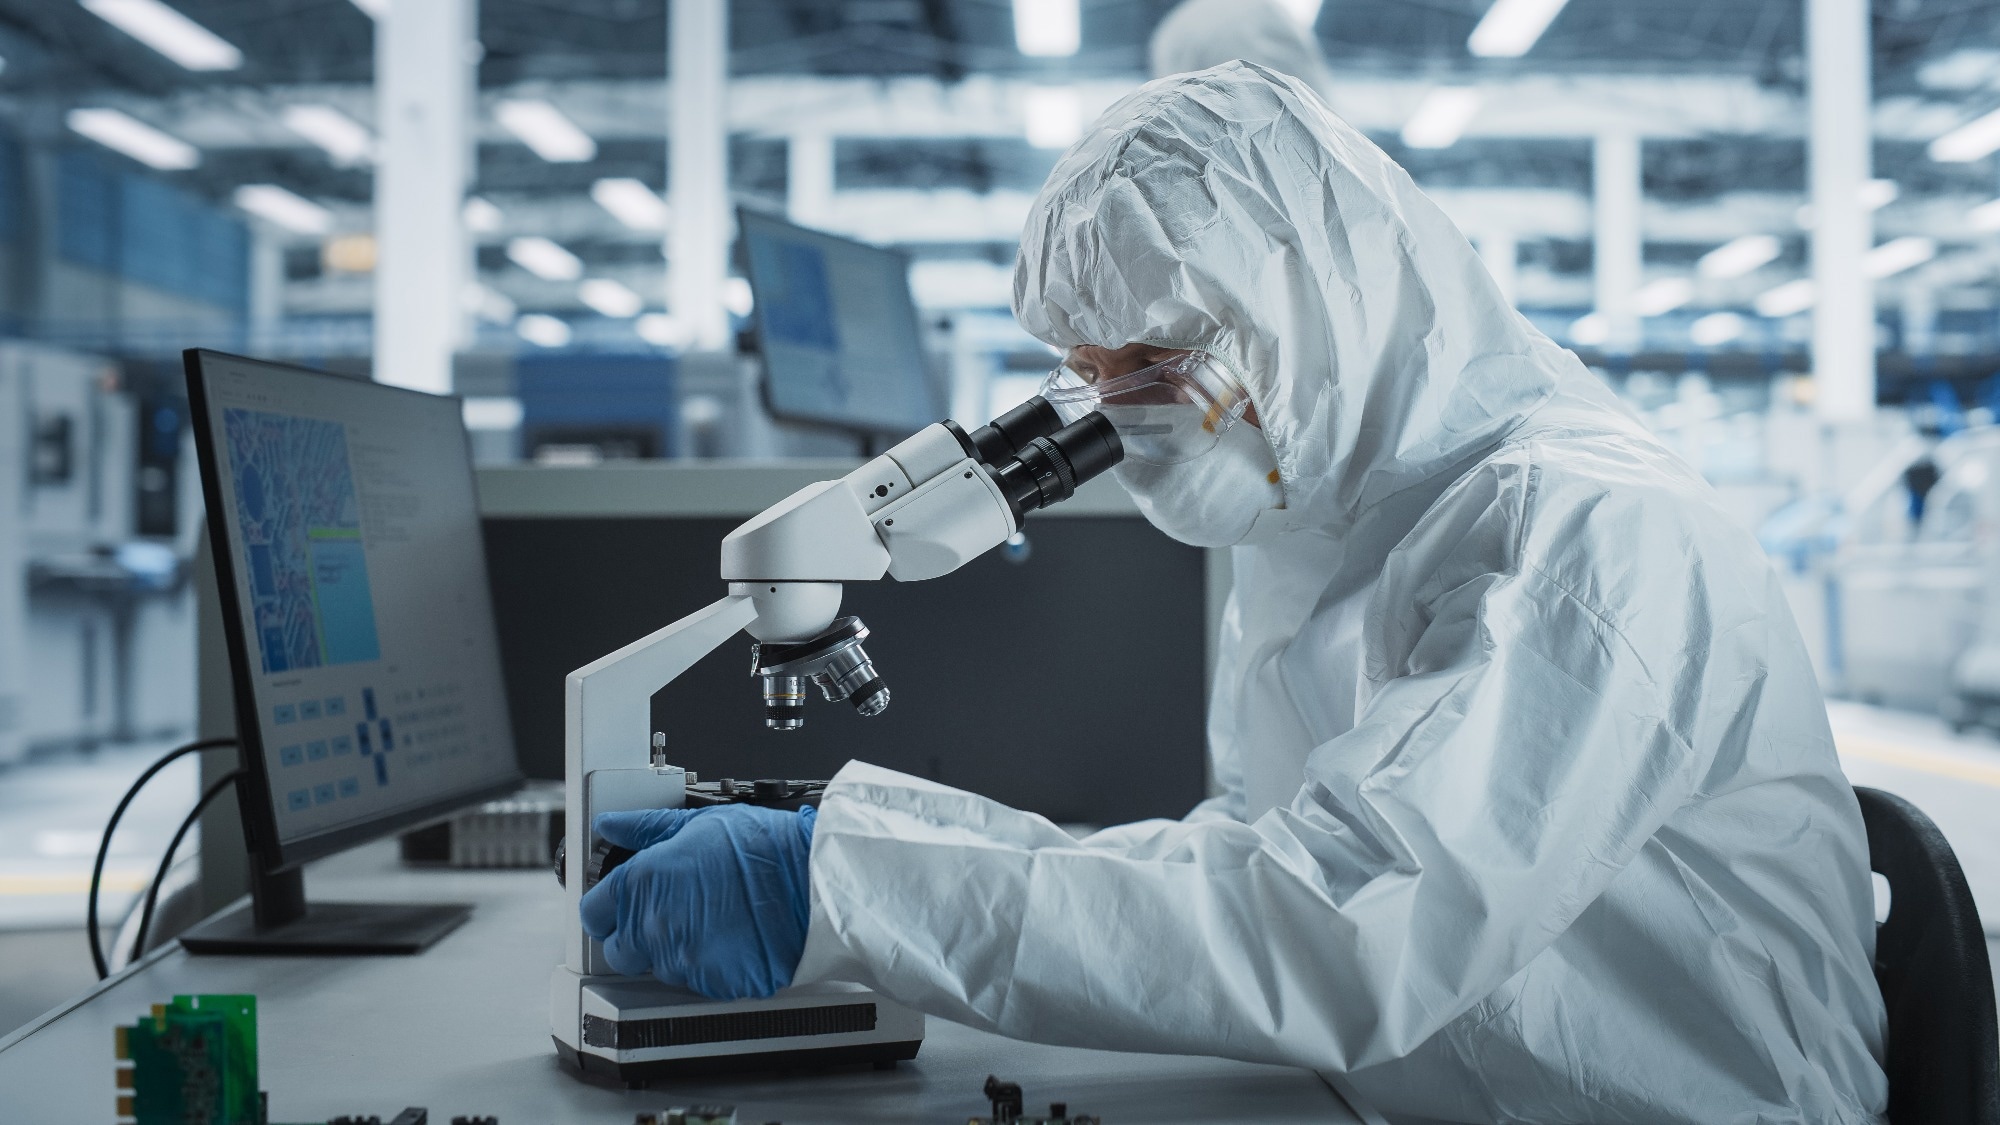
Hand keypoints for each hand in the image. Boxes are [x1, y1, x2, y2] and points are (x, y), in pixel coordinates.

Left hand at [579, 803, 816, 999]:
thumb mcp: (700, 823)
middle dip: (636, 935)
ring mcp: (682, 959)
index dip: (606, 907)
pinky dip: (706, 966)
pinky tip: (729, 937)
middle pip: (619, 950)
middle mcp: (655, 925)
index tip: (620, 904)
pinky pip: (694, 982)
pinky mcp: (710, 984)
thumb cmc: (766, 849)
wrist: (814, 883)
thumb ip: (646, 829)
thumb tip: (613, 825)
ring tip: (712, 920)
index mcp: (643, 883)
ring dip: (674, 950)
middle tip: (671, 913)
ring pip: (657, 968)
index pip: (593, 912)